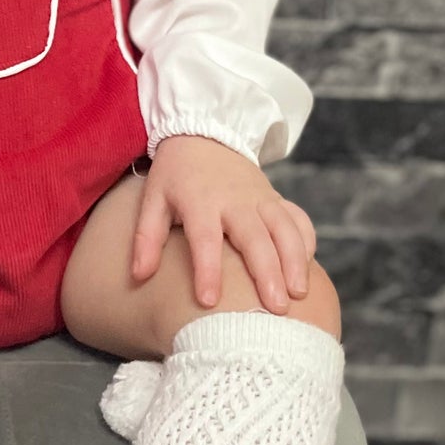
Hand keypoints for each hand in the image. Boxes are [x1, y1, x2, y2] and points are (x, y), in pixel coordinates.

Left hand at [130, 135, 317, 315]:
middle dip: (267, 274)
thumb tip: (138, 276)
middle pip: (255, 239)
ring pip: (284, 230)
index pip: (205, 239)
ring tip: (298, 295)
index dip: (207, 270)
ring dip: (294, 262)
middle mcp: (235, 200)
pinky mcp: (275, 198)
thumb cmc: (175, 176)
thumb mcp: (153, 200)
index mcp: (200, 201)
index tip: (209, 302)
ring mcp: (260, 198)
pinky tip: (306, 269)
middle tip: (275, 309)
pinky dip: (306, 243)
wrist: (203, 134)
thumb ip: (146, 238)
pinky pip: (297, 219)